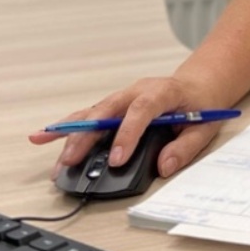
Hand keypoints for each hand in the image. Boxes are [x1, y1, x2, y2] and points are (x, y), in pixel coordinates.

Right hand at [27, 74, 227, 178]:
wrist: (199, 84)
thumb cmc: (201, 105)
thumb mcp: (205, 126)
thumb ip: (185, 147)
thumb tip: (164, 166)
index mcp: (162, 92)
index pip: (141, 110)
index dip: (127, 134)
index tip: (116, 159)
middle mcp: (136, 91)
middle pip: (106, 110)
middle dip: (86, 136)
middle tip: (71, 160)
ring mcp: (121, 98)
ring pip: (91, 112)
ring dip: (68, 131)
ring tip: (44, 146)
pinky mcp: (113, 107)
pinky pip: (88, 115)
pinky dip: (66, 126)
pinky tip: (44, 135)